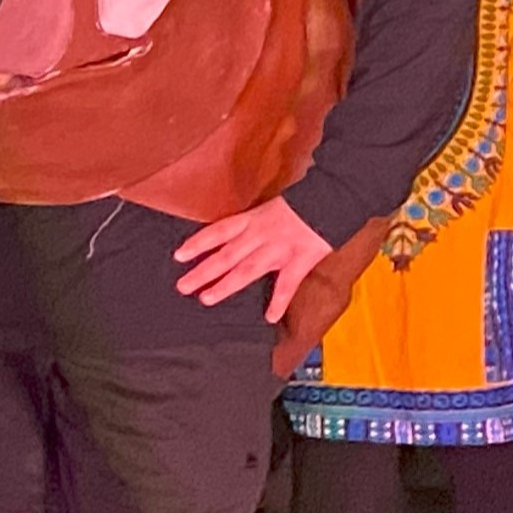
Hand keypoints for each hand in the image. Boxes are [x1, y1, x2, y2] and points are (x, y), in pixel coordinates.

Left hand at [174, 196, 332, 320]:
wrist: (334, 195)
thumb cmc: (302, 202)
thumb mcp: (271, 207)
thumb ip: (253, 223)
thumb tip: (234, 236)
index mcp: (253, 219)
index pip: (218, 231)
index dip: (198, 242)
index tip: (178, 256)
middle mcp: (260, 234)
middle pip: (226, 255)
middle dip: (203, 271)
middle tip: (182, 286)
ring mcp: (279, 248)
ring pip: (247, 269)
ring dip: (225, 285)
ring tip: (206, 299)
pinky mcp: (300, 260)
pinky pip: (287, 285)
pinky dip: (278, 302)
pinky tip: (269, 318)